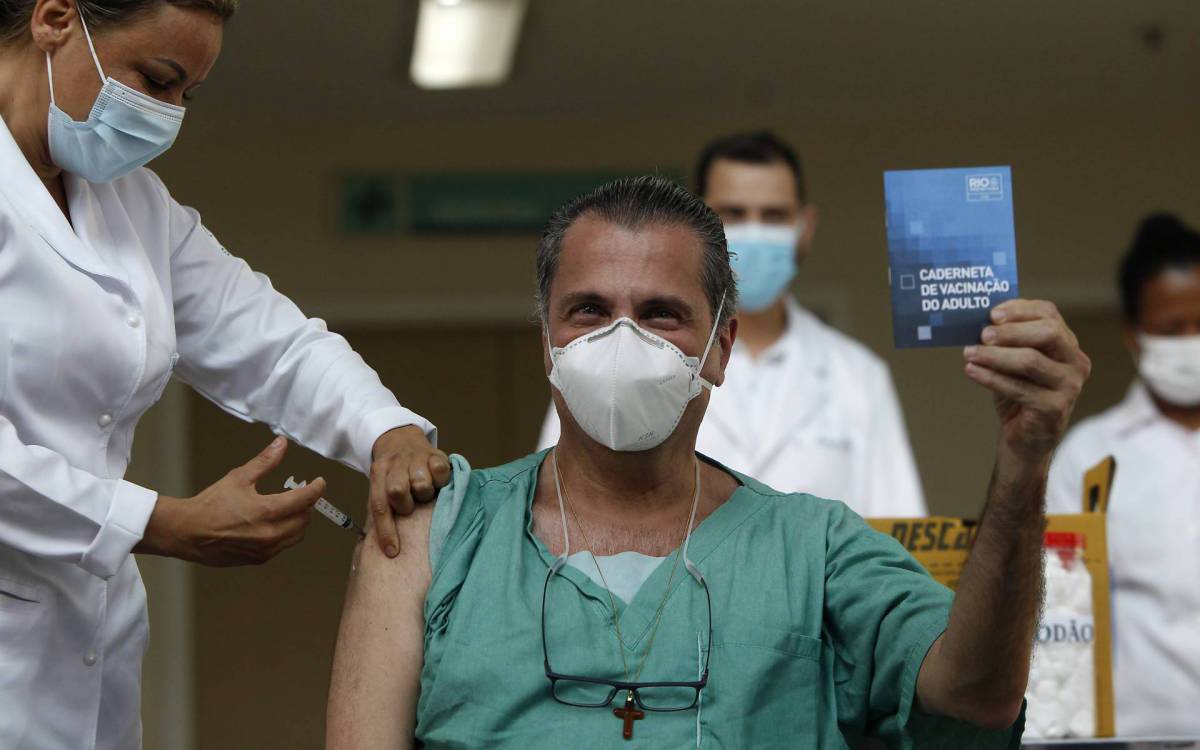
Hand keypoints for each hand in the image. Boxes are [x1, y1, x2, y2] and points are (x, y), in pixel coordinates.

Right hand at [137, 437, 324, 565]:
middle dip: (307, 504)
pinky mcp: (259, 559)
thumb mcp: (239, 478)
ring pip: (297, 534)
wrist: (188, 532)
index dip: (317, 488)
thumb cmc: (211, 505)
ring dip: (299, 520)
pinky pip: (283, 546)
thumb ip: (265, 462)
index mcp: (267, 511)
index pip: (305, 499)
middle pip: (305, 518)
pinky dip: (286, 534)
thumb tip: (282, 444)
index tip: (319, 482)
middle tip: (300, 493)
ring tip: (289, 508)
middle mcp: (270, 533)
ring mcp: (266, 549)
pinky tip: (276, 524)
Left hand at [368, 425, 450, 557]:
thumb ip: (383, 507)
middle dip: (406, 504)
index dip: (386, 531)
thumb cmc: (394, 473)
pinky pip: (439, 471)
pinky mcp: (434, 453)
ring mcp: (414, 457)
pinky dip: (440, 479)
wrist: (401, 439)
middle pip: (397, 491)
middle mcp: (394, 464)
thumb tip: (388, 547)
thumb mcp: (381, 485)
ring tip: (424, 490)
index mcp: (377, 474)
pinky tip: (436, 480)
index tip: (393, 551)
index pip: (379, 505)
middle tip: (411, 504)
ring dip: (424, 492)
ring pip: (421, 482)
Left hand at [963, 299, 1091, 465]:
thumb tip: (978, 321)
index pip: (1049, 314)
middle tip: (982, 334)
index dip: (1020, 310)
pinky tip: (971, 371)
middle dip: (1011, 331)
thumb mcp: (1013, 362)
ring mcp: (1069, 386)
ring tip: (969, 353)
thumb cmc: (1018, 394)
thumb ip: (1005, 341)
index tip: (992, 313)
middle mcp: (1075, 362)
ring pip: (1030, 360)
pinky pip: (1018, 388)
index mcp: (1067, 345)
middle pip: (1048, 333)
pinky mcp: (1055, 408)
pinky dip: (990, 378)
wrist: (1025, 438)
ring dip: (994, 355)